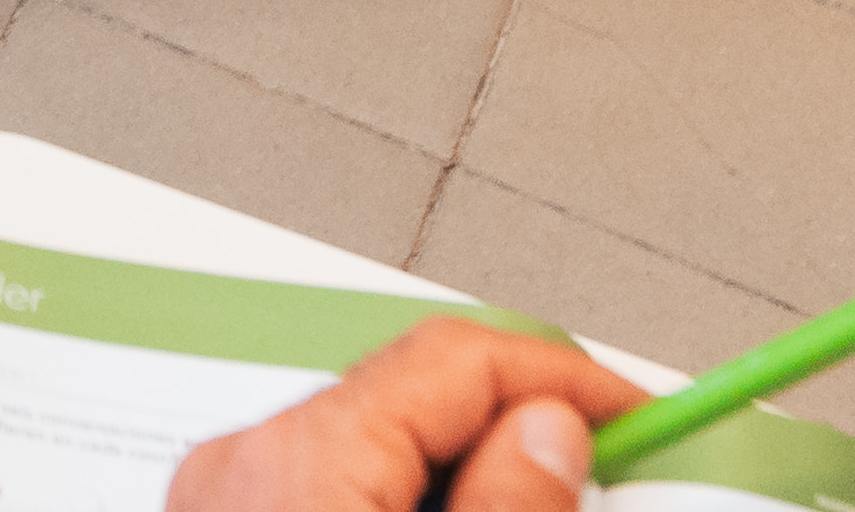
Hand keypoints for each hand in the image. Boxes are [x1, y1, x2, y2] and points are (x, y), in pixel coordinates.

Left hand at [169, 321, 649, 510]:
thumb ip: (504, 507)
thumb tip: (551, 428)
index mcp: (301, 459)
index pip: (454, 357)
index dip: (560, 376)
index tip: (635, 415)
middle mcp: (245, 460)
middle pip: (412, 393)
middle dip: (512, 425)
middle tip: (597, 476)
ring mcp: (220, 496)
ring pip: (376, 443)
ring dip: (459, 469)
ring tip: (526, 503)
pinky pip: (328, 484)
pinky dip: (400, 495)